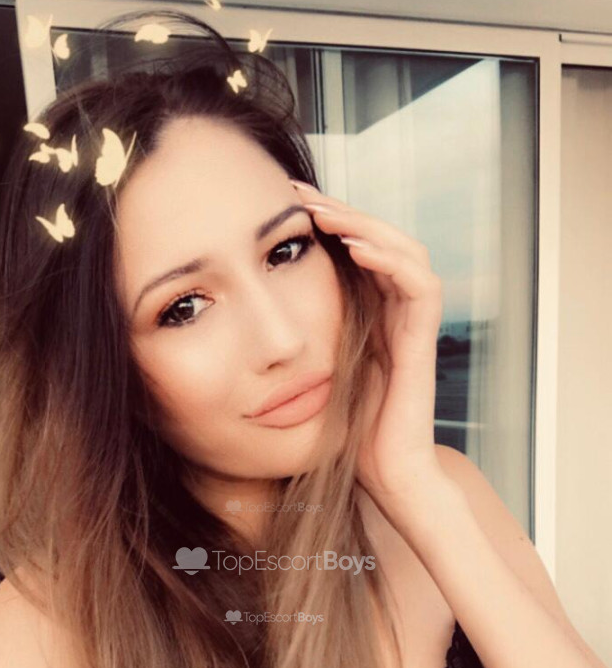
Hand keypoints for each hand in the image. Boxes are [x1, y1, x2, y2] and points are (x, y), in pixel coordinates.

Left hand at [289, 179, 446, 517]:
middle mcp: (395, 311)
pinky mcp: (425, 341)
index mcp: (370, 313)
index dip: (325, 222)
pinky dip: (391, 261)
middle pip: (379, 237)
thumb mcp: (307, 374)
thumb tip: (242, 322)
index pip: (356, 248)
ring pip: (404, 249)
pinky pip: (420, 286)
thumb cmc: (344, 433)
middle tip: (299, 192)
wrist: (383, 475)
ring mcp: (413, 324)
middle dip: (340, 210)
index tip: (282, 204)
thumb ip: (292, 342)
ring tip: (323, 213)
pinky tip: (356, 249)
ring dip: (365, 225)